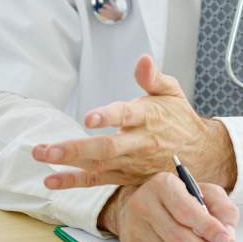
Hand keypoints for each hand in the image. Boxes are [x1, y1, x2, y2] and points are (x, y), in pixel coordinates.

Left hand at [33, 54, 236, 188]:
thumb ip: (153, 78)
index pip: (127, 115)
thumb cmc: (179, 119)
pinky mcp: (126, 175)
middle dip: (74, 148)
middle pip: (106, 147)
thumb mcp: (172, 92)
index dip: (108, 116)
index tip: (88, 118)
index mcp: (149, 117)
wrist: (200, 154)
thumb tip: (143, 59)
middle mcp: (139, 142)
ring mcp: (131, 162)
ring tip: (41, 156)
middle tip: (45, 148)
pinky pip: (98, 180)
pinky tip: (50, 181)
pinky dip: (74, 181)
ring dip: (68, 163)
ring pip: (98, 165)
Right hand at [98, 173, 239, 241]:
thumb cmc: (182, 197)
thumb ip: (223, 210)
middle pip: (177, 238)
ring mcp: (134, 227)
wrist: (146, 202)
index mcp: (164, 185)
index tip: (225, 239)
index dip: (209, 229)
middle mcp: (143, 204)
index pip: (187, 212)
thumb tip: (227, 236)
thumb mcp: (207, 192)